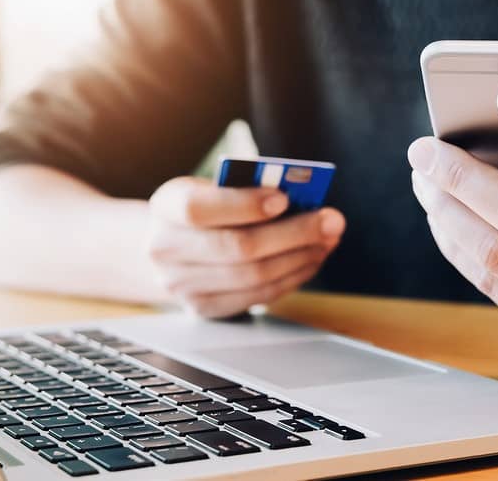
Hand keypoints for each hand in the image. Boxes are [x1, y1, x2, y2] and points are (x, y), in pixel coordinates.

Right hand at [147, 177, 344, 317]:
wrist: (171, 246)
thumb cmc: (206, 208)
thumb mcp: (214, 188)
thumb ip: (249, 190)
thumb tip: (303, 198)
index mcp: (166, 207)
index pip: (199, 209)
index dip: (244, 205)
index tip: (285, 198)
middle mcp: (166, 249)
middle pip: (238, 247)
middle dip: (294, 233)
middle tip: (331, 221)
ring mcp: (183, 285)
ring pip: (254, 276)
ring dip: (300, 257)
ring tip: (327, 240)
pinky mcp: (205, 308)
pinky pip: (258, 296)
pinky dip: (292, 277)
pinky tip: (311, 259)